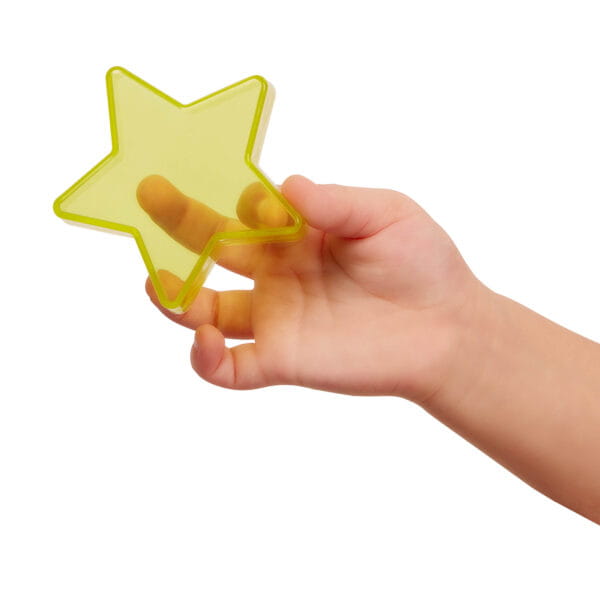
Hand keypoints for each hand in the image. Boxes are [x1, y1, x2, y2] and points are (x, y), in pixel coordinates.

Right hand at [139, 174, 483, 401]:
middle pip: (212, 249)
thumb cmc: (422, 263)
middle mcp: (277, 273)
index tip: (261, 204)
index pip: (246, 210)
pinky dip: (205, 359)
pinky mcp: (282, 359)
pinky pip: (229, 368)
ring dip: (176, 297)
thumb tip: (284, 185)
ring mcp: (276, 317)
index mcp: (297, 234)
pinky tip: (202, 338)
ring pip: (206, 311)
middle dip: (178, 222)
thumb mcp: (383, 214)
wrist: (447, 326)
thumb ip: (333, 202)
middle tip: (148, 194)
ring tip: (159, 282)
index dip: (242, 201)